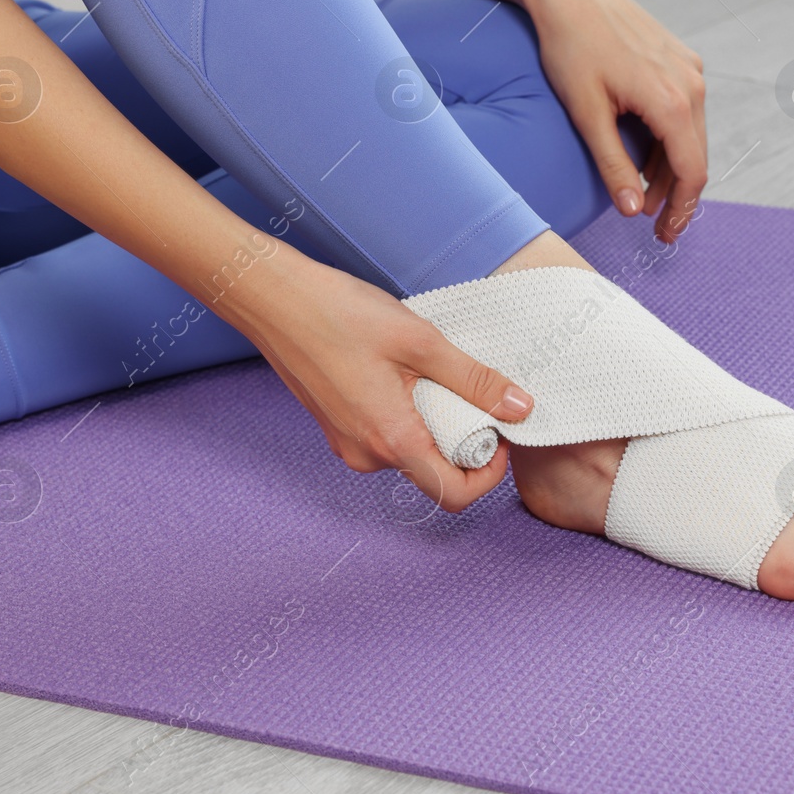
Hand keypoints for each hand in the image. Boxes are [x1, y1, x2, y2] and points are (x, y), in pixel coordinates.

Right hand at [236, 250, 532, 511]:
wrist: (273, 299)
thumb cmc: (340, 314)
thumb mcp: (420, 342)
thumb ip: (473, 380)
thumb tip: (520, 408)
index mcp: (391, 441)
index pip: (454, 495)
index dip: (489, 474)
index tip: (500, 434)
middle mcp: (367, 456)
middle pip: (435, 474)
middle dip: (464, 442)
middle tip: (472, 393)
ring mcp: (349, 445)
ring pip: (412, 453)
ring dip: (436, 424)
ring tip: (435, 375)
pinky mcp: (339, 429)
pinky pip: (388, 437)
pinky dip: (410, 416)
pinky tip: (406, 374)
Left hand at [525, 0, 707, 243]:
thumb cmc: (570, 46)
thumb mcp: (587, 114)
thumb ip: (613, 165)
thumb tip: (632, 210)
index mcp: (672, 101)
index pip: (692, 172)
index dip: (682, 211)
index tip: (664, 236)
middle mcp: (691, 83)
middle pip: (695, 156)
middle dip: (677, 195)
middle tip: (653, 226)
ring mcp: (688, 68)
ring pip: (690, 134)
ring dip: (670, 167)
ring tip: (643, 194)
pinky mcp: (678, 58)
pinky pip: (683, 109)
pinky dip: (668, 138)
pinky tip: (644, 153)